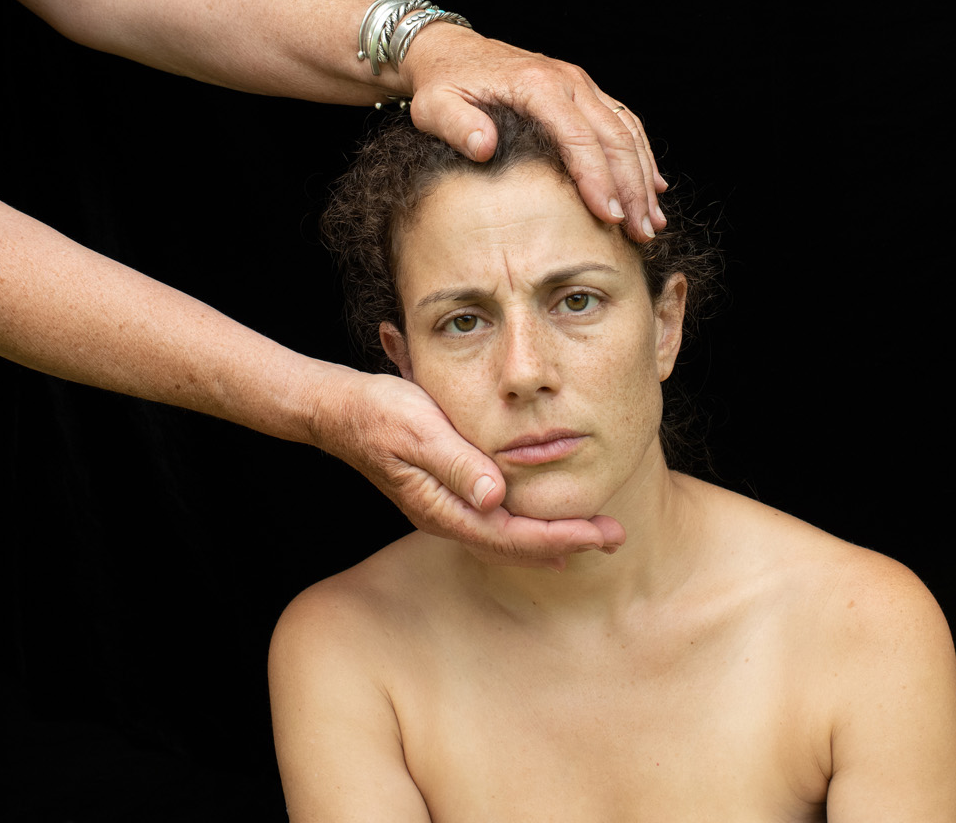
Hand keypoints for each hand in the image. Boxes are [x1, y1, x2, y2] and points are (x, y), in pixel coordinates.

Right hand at [308, 367, 624, 566]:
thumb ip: (457, 464)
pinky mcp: (447, 495)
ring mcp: (445, 510)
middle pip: (515, 545)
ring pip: (507, 537)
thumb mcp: (420, 430)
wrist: (340, 410)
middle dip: (567, 542)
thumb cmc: (380, 413)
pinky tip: (545, 524)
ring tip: (594, 535)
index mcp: (444, 508)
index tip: (601, 533)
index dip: (560, 535)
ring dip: (551, 537)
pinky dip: (527, 527)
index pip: (512, 535)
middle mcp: (447, 517)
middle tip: (616, 536)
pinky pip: (495, 523)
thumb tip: (494, 497)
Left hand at [401, 22, 667, 241]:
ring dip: (644, 176)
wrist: (450, 52)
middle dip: (632, 188)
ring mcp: (581, 85)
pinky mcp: (585, 93)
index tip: (610, 217)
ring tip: (652, 220)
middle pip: (615, 137)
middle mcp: (568, 81)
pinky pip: (624, 123)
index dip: (598, 180)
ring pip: (627, 131)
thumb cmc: (443, 84)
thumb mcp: (434, 107)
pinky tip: (653, 187)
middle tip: (641, 231)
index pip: (579, 138)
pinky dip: (642, 155)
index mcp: (537, 86)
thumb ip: (457, 126)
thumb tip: (485, 148)